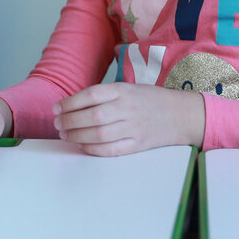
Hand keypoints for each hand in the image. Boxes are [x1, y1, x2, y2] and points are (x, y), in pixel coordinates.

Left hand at [53, 83, 204, 156]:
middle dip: (69, 121)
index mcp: (124, 90)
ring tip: (65, 135)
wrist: (182, 114)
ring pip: (99, 134)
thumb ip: (104, 95)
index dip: (70, 103)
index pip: (92, 95)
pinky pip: (111, 150)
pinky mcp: (138, 145)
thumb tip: (72, 105)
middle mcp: (128, 108)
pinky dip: (93, 149)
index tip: (56, 109)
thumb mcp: (129, 88)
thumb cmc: (150, 100)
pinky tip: (82, 146)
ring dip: (77, 136)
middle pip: (92, 116)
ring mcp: (134, 128)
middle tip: (57, 124)